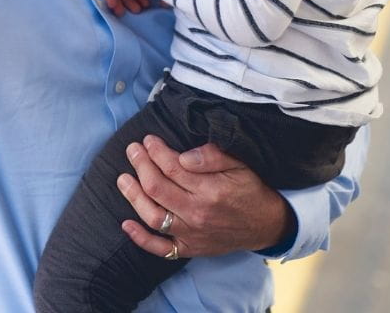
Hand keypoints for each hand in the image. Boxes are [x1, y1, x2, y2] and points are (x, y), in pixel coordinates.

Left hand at [114, 137, 293, 258]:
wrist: (266, 225)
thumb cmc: (250, 190)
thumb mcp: (239, 165)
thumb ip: (212, 156)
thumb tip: (183, 155)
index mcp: (210, 190)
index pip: (172, 167)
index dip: (156, 151)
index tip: (148, 140)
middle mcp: (197, 214)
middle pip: (157, 188)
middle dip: (140, 165)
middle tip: (132, 150)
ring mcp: (191, 234)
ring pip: (153, 216)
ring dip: (133, 196)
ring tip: (123, 179)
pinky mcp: (189, 249)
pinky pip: (160, 248)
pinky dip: (140, 238)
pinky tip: (125, 224)